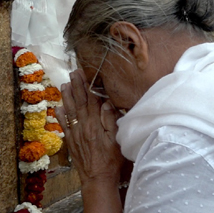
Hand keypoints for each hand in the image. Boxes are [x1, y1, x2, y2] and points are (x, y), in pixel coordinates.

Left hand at [56, 69, 123, 185]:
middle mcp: (83, 127)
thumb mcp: (117, 139)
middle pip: (79, 103)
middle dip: (76, 87)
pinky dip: (61, 115)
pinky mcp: (71, 142)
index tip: (85, 74)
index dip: (88, 86)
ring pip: (70, 112)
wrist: (98, 178)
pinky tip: (58, 107)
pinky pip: (65, 125)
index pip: (91, 101)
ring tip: (64, 85)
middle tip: (73, 73)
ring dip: (67, 97)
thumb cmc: (112, 159)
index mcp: (95, 125)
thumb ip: (110, 120)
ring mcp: (76, 134)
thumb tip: (105, 103)